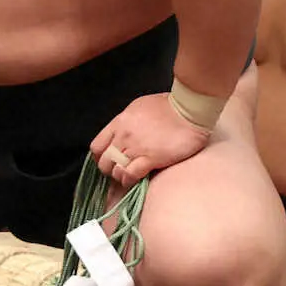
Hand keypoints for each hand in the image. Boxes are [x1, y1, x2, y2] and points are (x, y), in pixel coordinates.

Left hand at [91, 92, 211, 189]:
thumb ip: (128, 122)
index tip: (106, 160)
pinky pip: (131, 175)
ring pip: (115, 170)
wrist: (188, 110)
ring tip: (127, 176)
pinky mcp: (151, 158)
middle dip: (109, 169)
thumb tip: (124, 132)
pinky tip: (134, 179)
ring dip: (119, 176)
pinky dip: (129, 180)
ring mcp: (136, 148)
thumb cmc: (169, 105)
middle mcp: (124, 136)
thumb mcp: (139, 107)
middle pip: (104, 161)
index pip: (97, 145)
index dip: (99, 157)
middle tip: (117, 170)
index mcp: (120, 122)